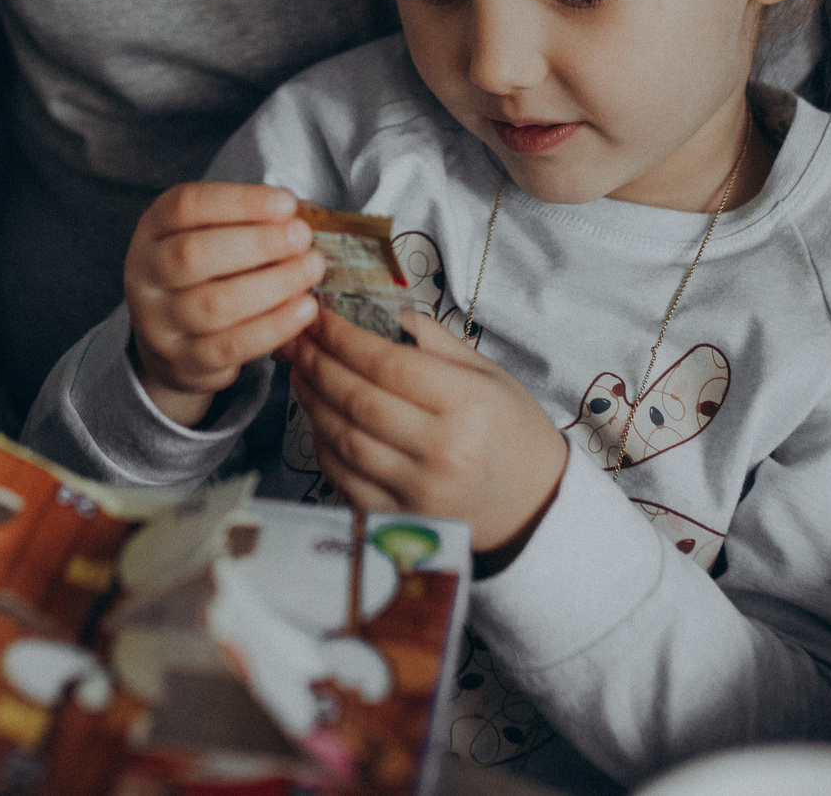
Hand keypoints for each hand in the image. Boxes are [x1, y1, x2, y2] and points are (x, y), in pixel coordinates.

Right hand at [125, 183, 322, 426]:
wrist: (172, 343)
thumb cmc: (204, 276)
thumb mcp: (211, 237)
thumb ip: (247, 222)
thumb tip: (304, 213)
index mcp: (153, 230)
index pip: (186, 206)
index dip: (239, 202)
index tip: (286, 203)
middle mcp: (145, 274)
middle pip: (194, 254)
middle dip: (258, 243)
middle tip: (302, 238)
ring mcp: (158, 322)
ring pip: (214, 304)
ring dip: (273, 284)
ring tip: (311, 270)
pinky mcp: (182, 361)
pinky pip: (230, 346)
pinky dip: (273, 326)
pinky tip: (304, 309)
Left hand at [284, 306, 566, 552]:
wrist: (534, 505)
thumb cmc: (512, 431)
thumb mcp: (488, 373)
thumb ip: (432, 340)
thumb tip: (377, 311)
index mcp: (469, 406)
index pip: (388, 365)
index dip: (343, 337)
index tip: (319, 315)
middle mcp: (442, 451)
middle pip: (358, 399)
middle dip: (316, 362)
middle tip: (295, 337)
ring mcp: (418, 490)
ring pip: (343, 438)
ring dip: (311, 399)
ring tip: (300, 370)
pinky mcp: (399, 519)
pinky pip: (343, 477)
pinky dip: (322, 443)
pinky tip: (317, 416)